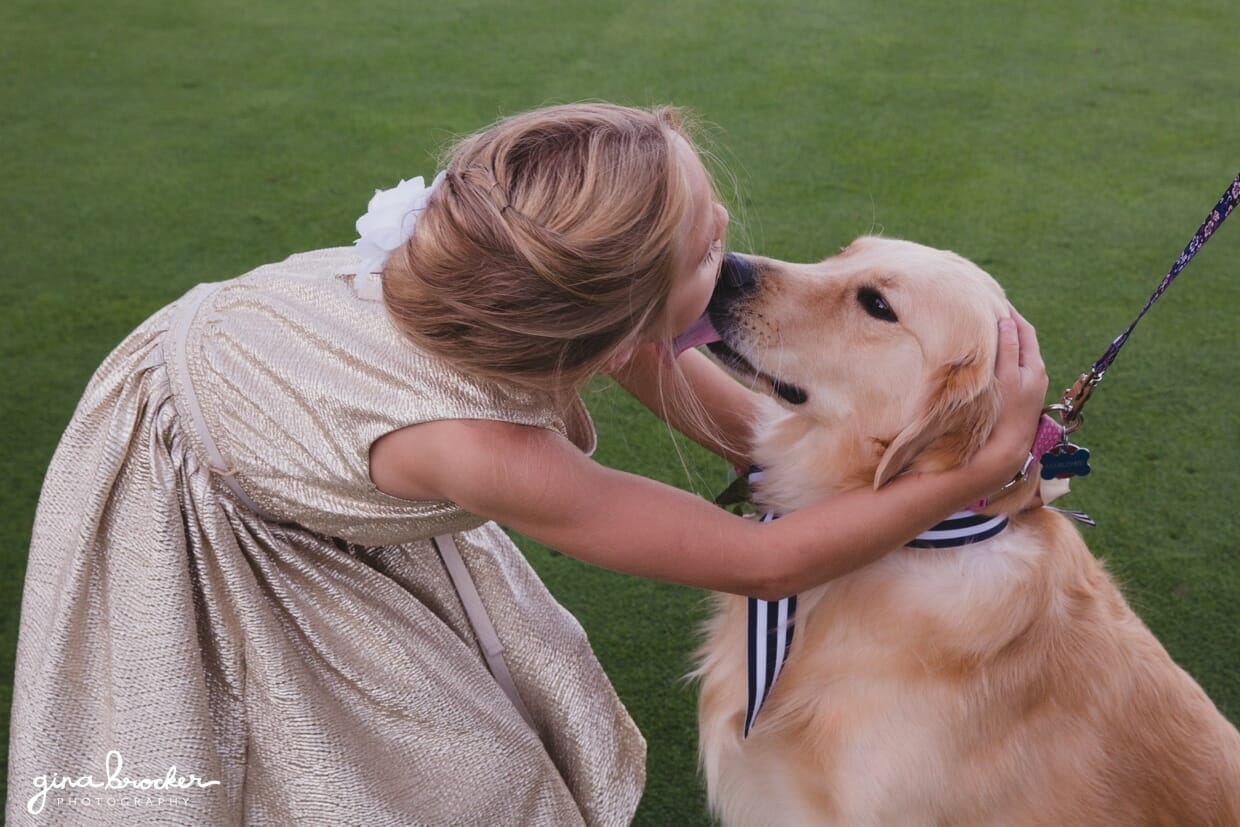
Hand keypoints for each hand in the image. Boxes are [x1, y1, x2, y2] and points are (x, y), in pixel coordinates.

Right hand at [971, 308, 1048, 491]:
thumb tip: (1006, 320)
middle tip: (987, 310)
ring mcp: (1026, 386)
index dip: (1011, 313)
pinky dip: (999, 356)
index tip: (995, 300)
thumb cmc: (1007, 412)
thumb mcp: (1008, 376)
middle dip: (1007, 325)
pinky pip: (1009, 367)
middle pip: (1022, 340)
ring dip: (1002, 340)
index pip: (1025, 330)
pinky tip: (985, 357)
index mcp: (1035, 366)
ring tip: (984, 329)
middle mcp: (1034, 374)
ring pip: (1015, 354)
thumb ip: (1008, 348)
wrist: (1008, 449)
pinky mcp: (1016, 396)